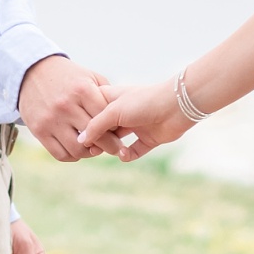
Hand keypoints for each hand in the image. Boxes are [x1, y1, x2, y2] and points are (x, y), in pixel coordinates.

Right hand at [18, 55, 121, 160]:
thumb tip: (122, 116)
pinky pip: (60, 154)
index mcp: (81, 90)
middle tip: (114, 147)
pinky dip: (73, 156)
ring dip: (90, 153)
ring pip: (78, 149)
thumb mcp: (89, 76)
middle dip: (109, 145)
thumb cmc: (68, 76)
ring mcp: (51, 119)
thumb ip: (106, 94)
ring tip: (95, 148)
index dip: (116, 127)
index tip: (119, 130)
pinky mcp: (39, 130)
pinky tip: (78, 149)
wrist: (32, 72)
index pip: (106, 118)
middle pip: (95, 136)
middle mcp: (66, 106)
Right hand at [76, 78, 192, 159]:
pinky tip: (125, 154)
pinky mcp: (149, 138)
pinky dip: (128, 155)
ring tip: (107, 152)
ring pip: (118, 141)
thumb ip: (96, 126)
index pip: (92, 109)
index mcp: (113, 99)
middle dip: (98, 139)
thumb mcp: (114, 111)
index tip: (77, 132)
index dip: (85, 121)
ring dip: (112, 148)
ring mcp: (136, 125)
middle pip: (104, 128)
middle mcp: (123, 112)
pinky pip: (134, 150)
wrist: (176, 105)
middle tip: (92, 148)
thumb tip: (81, 140)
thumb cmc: (143, 101)